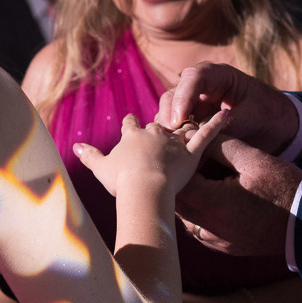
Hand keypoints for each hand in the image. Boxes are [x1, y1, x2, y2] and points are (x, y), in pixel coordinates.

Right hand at [72, 109, 229, 199]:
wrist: (143, 189)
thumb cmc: (121, 181)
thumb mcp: (100, 168)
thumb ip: (89, 156)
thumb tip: (73, 146)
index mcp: (132, 136)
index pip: (130, 125)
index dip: (130, 123)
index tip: (130, 119)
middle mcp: (154, 133)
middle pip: (158, 124)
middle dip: (161, 123)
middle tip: (164, 124)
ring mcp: (174, 141)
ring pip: (183, 127)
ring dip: (188, 123)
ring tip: (195, 118)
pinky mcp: (192, 151)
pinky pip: (207, 134)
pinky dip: (218, 123)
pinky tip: (227, 113)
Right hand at [158, 62, 299, 152]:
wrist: (277, 125)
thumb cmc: (269, 113)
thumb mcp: (255, 116)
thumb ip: (232, 123)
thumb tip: (202, 135)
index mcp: (220, 75)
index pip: (194, 77)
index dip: (184, 96)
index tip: (180, 119)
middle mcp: (202, 87)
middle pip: (175, 93)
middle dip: (171, 114)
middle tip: (171, 136)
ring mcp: (195, 103)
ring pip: (170, 111)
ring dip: (169, 128)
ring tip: (173, 146)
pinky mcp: (193, 120)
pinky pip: (177, 127)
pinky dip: (174, 138)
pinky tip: (178, 152)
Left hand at [174, 135, 301, 256]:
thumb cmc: (284, 187)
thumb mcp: (254, 159)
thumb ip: (221, 145)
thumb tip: (196, 136)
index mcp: (215, 204)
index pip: (177, 184)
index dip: (176, 166)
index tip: (180, 153)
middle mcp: (211, 227)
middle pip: (175, 203)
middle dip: (177, 182)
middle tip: (183, 165)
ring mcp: (217, 240)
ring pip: (185, 218)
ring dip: (187, 199)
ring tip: (197, 180)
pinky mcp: (224, 247)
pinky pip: (200, 229)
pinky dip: (200, 214)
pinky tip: (212, 199)